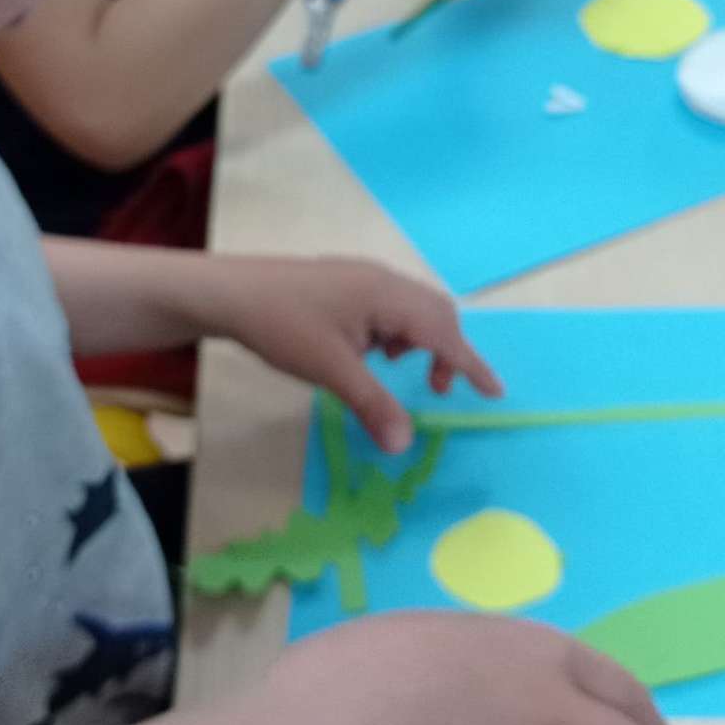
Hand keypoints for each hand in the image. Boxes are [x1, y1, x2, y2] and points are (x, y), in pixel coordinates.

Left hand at [211, 257, 500, 451]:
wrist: (230, 292)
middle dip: (447, 351)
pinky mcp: (345, 284)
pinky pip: (389, 307)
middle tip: (439, 390)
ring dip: (418, 341)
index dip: (470, 364)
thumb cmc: (283, 326)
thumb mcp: (332, 371)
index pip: (444, 331)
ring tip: (393, 370)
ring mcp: (362, 279)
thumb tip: (406, 445)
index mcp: (387, 296)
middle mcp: (382, 280)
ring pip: (412, 309)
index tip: (494, 392)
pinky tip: (367, 353)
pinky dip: (395, 333)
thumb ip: (374, 405)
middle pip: (436, 313)